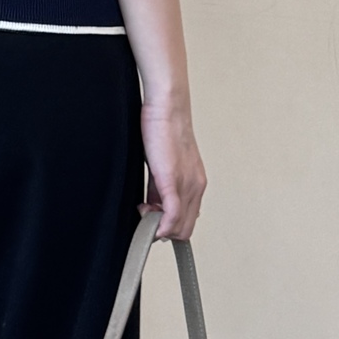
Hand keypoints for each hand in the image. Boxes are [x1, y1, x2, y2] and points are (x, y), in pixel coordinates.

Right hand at [140, 98, 205, 239]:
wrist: (167, 108)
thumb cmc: (164, 130)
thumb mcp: (164, 164)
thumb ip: (161, 187)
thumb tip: (153, 205)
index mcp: (196, 183)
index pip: (188, 220)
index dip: (169, 226)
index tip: (153, 220)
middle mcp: (196, 186)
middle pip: (185, 229)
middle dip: (163, 230)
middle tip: (145, 216)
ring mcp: (186, 185)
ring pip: (179, 227)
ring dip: (158, 226)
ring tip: (143, 209)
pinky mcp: (172, 180)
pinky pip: (171, 215)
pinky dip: (159, 224)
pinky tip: (144, 214)